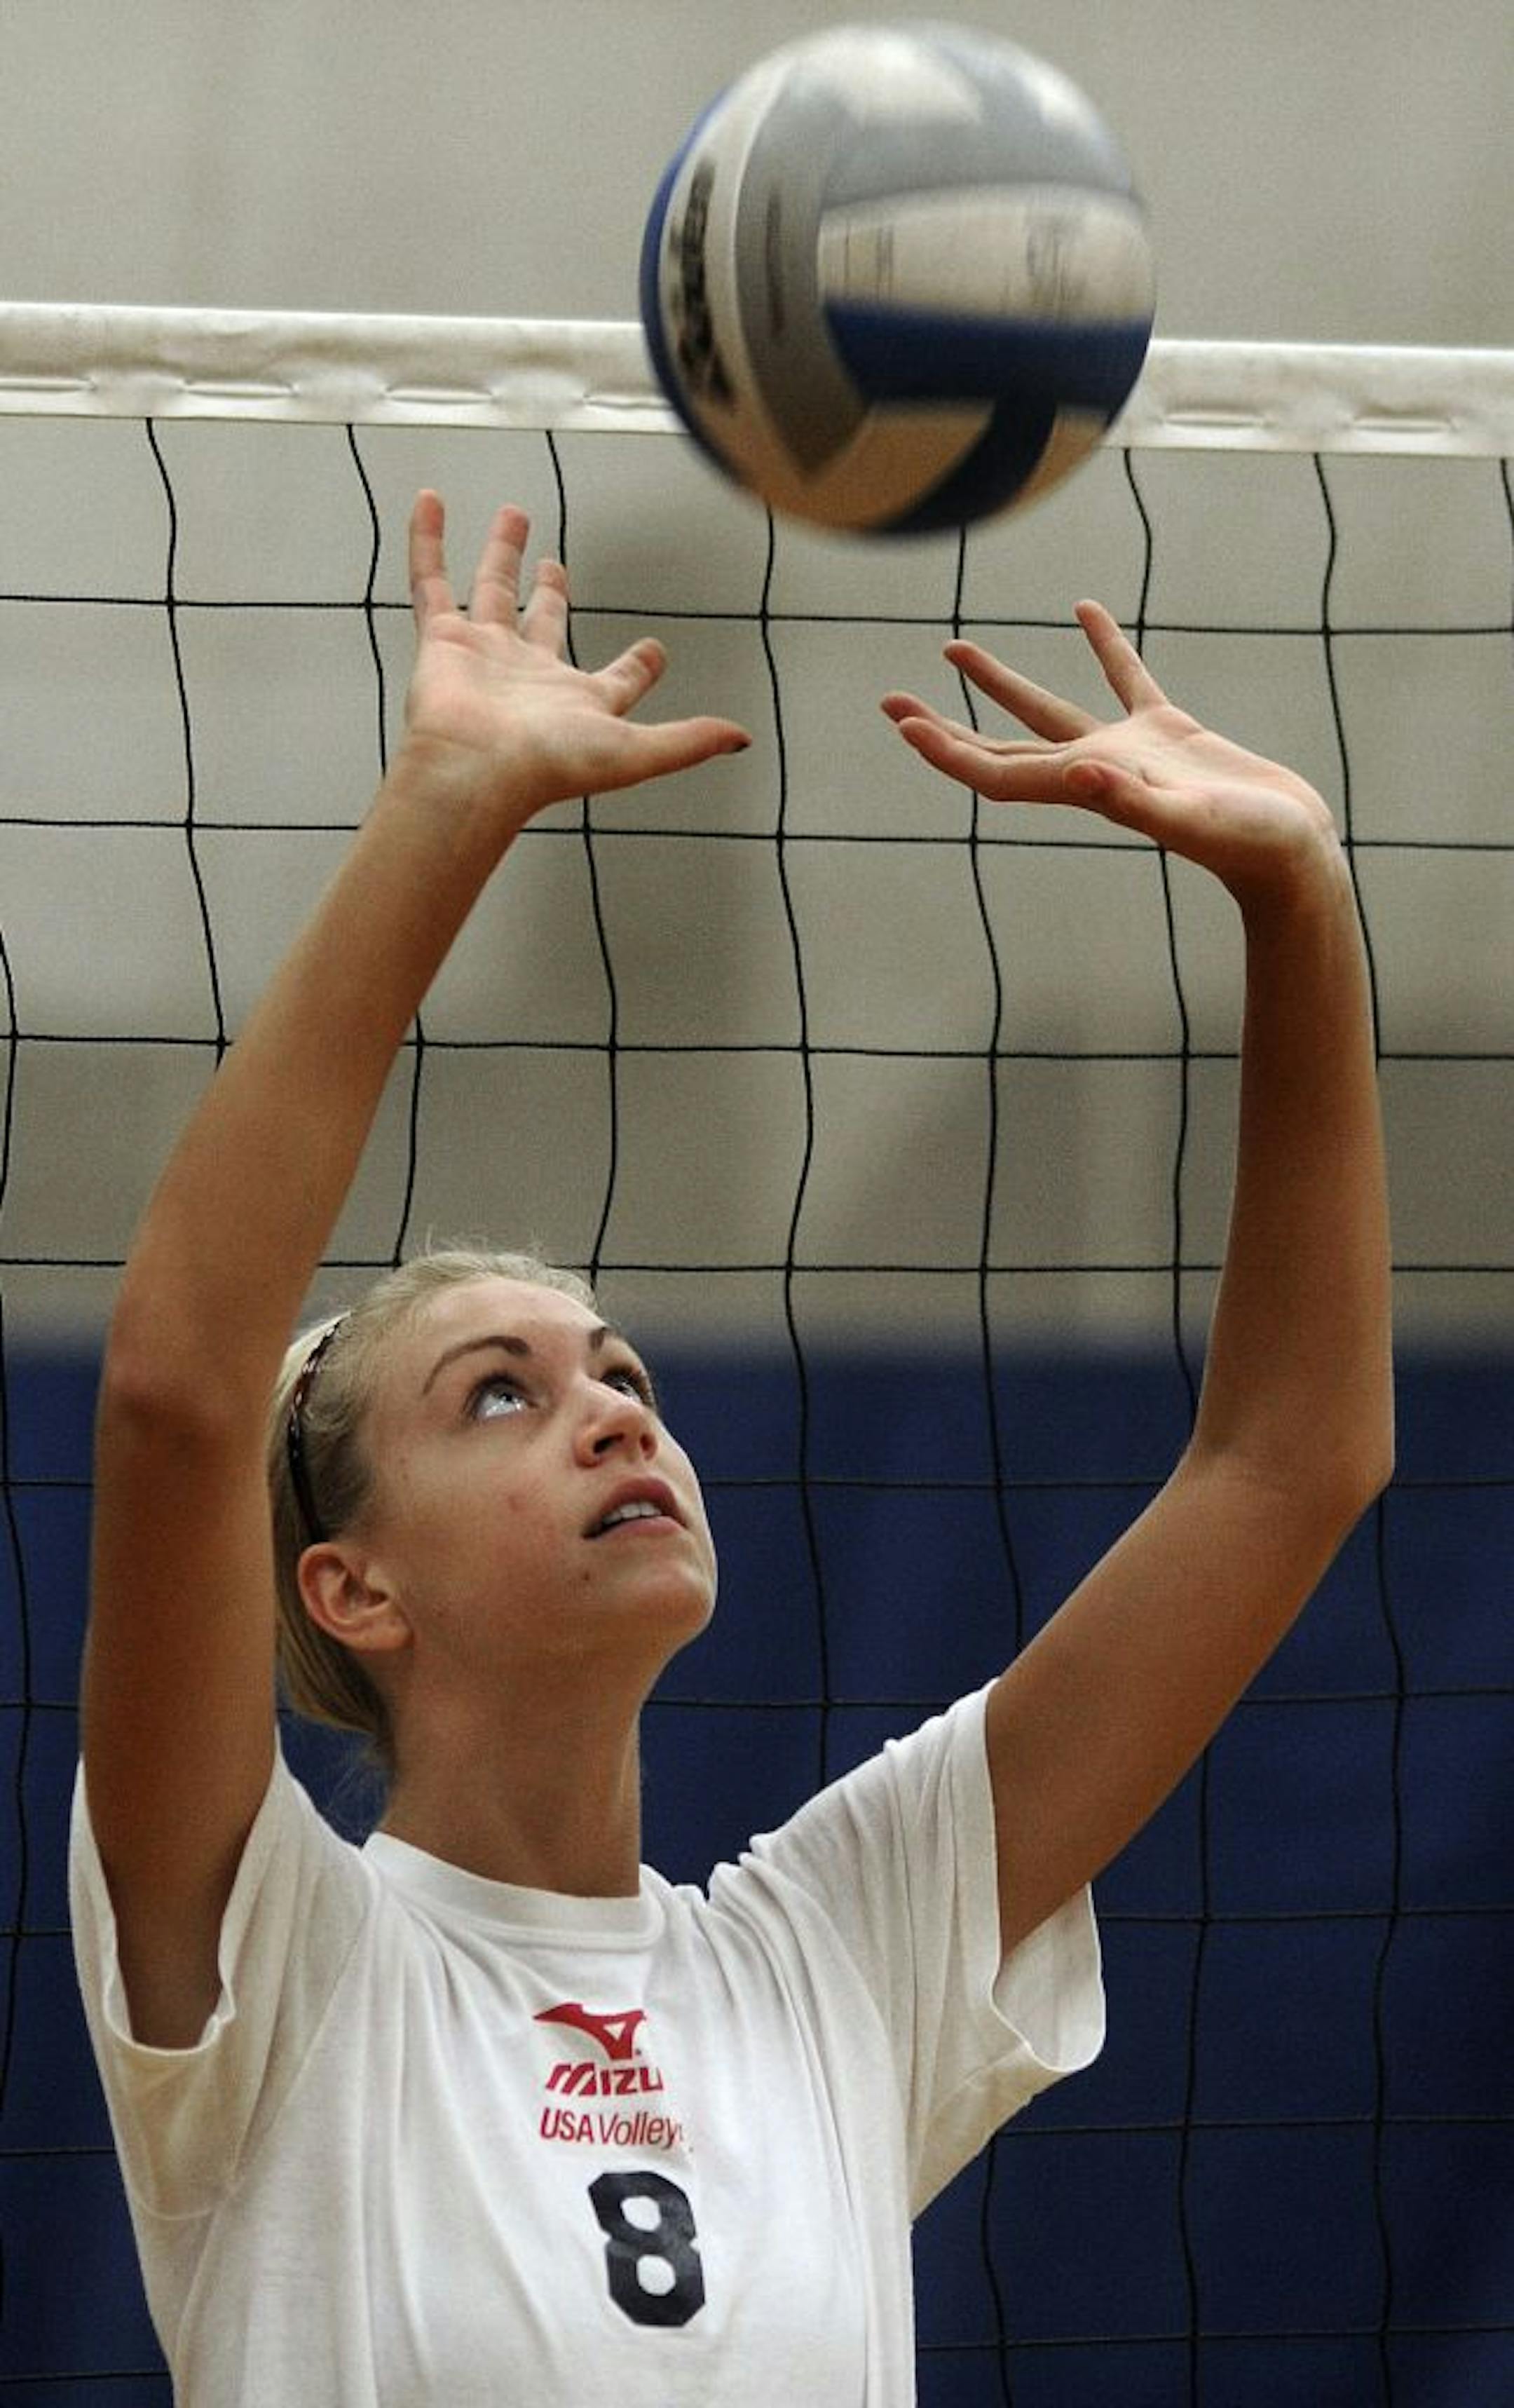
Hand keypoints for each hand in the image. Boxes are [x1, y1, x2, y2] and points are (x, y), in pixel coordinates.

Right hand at [400, 492, 748, 821]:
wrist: (476, 771)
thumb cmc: (549, 766)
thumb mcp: (636, 751)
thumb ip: (687, 740)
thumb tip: (740, 737)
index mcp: (578, 701)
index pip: (618, 678)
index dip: (639, 665)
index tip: (656, 649)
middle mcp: (530, 676)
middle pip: (545, 623)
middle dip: (552, 594)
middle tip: (556, 565)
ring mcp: (484, 655)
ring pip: (492, 590)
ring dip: (502, 553)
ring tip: (513, 517)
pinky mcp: (443, 641)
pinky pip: (431, 580)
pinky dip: (427, 541)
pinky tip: (430, 503)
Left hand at [882, 602, 1341, 911]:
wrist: (1292, 854)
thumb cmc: (1246, 846)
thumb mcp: (1190, 821)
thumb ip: (1134, 801)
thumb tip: (1081, 775)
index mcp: (1086, 788)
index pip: (998, 772)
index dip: (948, 751)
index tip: (903, 724)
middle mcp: (1093, 770)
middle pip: (1000, 745)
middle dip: (944, 726)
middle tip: (890, 702)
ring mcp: (1127, 751)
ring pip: (1049, 709)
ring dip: (998, 683)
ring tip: (953, 650)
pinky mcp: (1167, 732)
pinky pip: (1123, 677)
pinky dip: (1103, 644)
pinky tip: (1084, 609)